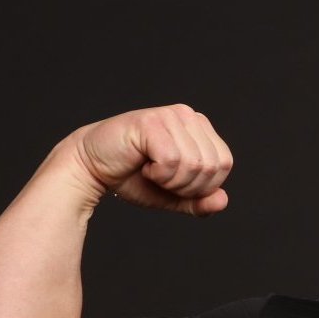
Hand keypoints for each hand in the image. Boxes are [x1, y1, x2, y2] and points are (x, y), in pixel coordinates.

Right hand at [70, 103, 232, 214]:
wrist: (93, 168)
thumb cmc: (133, 178)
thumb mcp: (174, 197)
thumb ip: (200, 202)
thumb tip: (223, 200)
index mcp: (199, 128)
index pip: (225, 163)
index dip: (203, 185)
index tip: (176, 182)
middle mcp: (188, 115)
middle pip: (212, 166)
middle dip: (188, 186)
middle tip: (162, 178)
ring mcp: (170, 115)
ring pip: (194, 164)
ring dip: (171, 181)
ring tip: (152, 171)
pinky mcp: (150, 121)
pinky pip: (172, 160)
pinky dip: (159, 174)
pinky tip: (144, 165)